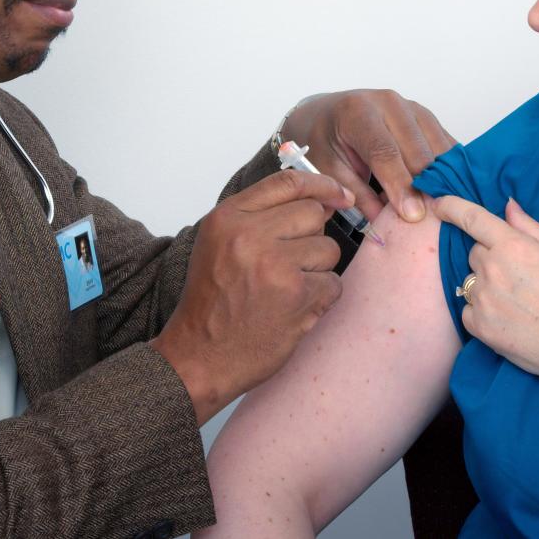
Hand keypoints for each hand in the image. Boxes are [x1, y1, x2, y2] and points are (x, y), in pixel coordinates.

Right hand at [152, 170, 352, 423]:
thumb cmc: (213, 301)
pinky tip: (293, 308)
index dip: (321, 185)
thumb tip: (320, 200)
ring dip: (317, 269)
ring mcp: (275, 265)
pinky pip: (334, 282)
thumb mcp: (220, 243)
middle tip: (292, 263)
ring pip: (329, 247)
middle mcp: (250, 235)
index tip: (338, 194)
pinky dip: (321, 297)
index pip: (288, 182)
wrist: (199, 356)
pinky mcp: (297, 295)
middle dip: (313, 236)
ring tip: (287, 289)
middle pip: (313, 213)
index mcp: (228, 217)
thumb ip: (261, 216)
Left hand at [281, 90, 455, 223]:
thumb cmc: (326, 140)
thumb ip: (357, 195)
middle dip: (425, 186)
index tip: (412, 215)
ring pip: (437, 145)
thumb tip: (383, 224)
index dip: (401, 185)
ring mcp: (410, 106)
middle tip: (431, 218)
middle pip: (416, 149)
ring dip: (442, 177)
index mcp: (358, 113)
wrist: (329, 111)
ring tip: (441, 208)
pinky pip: (445, 141)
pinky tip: (449, 189)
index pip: (384, 152)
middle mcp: (388, 102)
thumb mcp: (330, 168)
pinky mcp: (425, 115)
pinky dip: (450, 166)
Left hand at [432, 195, 538, 389]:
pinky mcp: (479, 327)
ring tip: (517, 302)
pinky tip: (507, 319)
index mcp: (512, 246)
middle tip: (519, 276)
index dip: (451, 206)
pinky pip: (468, 310)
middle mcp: (492, 269)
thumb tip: (507, 205)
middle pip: (475, 253)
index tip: (438, 204)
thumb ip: (528, 227)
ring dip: (486, 286)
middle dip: (490, 258)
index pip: (472, 218)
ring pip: (471, 282)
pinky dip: (481, 312)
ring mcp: (483, 299)